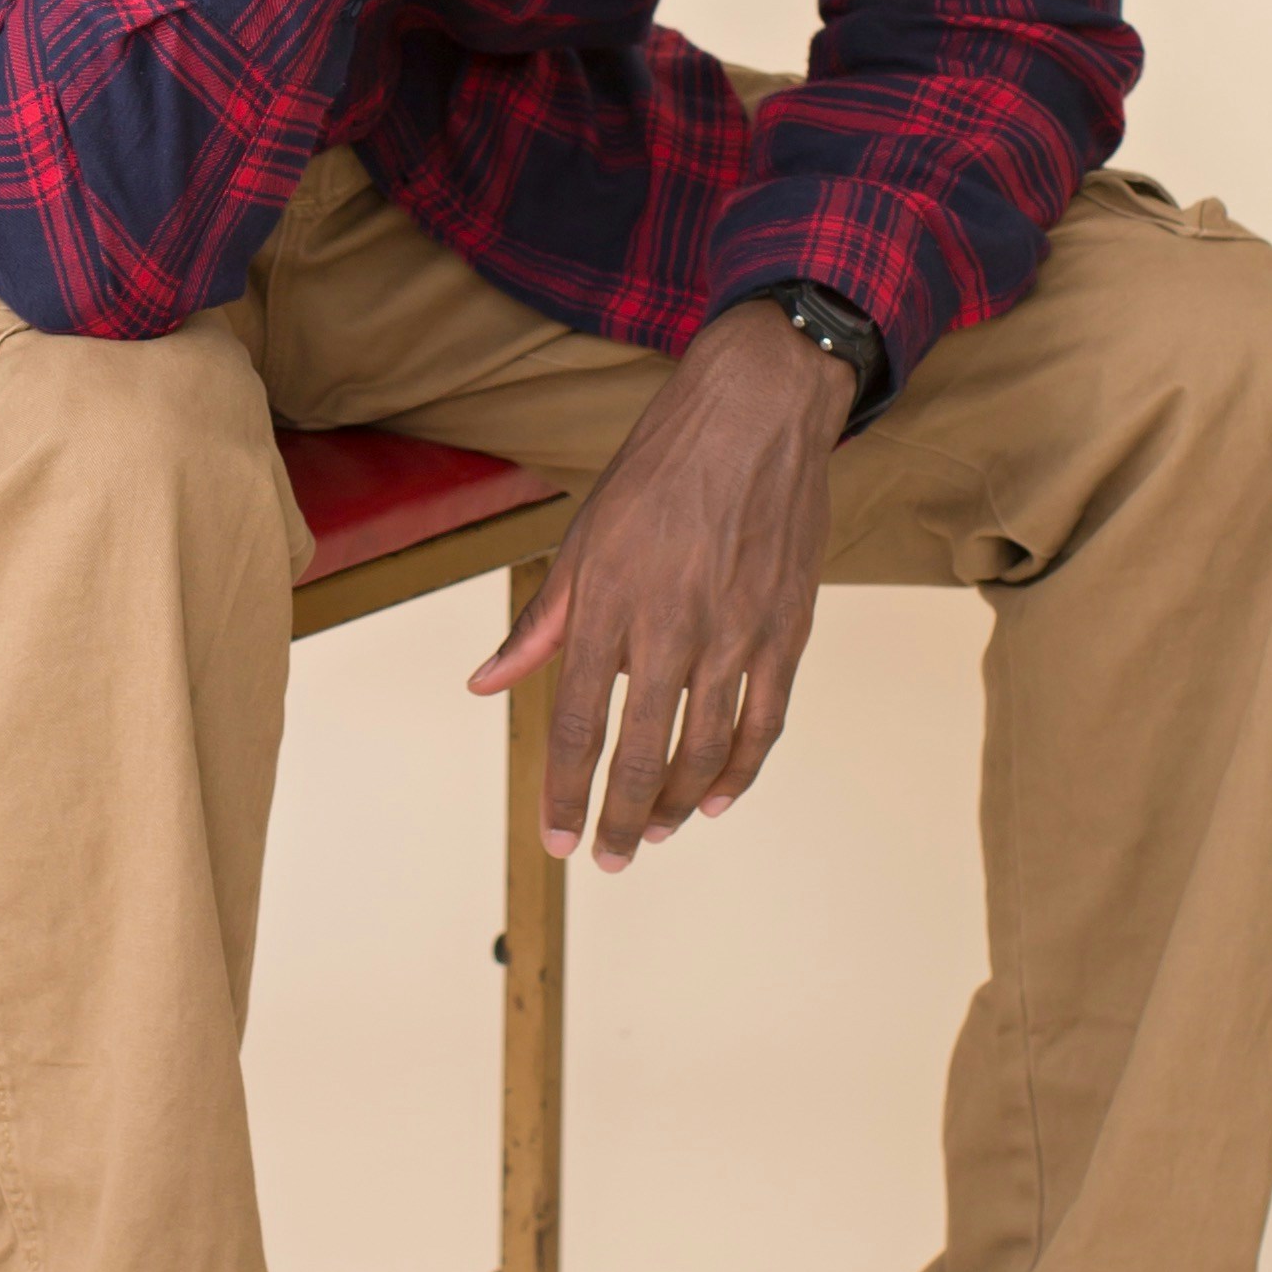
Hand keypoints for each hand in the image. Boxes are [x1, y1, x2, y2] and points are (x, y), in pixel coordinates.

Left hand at [468, 302, 851, 872]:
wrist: (755, 414)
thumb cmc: (659, 472)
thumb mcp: (583, 537)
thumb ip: (540, 622)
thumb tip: (485, 683)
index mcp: (608, 603)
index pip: (579, 723)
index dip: (565, 791)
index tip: (555, 838)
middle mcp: (671, 627)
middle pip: (641, 752)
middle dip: (617, 817)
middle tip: (605, 858)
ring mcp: (736, 632)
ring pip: (706, 749)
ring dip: (675, 804)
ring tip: (652, 833)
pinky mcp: (785, 630)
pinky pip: (764, 722)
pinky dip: (742, 771)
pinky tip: (719, 799)